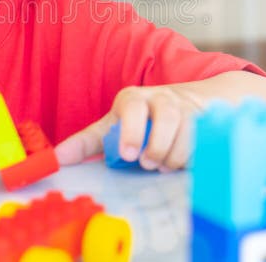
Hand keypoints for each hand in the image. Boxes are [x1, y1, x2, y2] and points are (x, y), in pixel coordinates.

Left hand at [54, 84, 203, 171]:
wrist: (192, 101)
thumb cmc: (142, 119)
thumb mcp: (113, 125)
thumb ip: (87, 142)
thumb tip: (56, 158)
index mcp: (133, 99)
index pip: (133, 107)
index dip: (132, 131)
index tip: (129, 155)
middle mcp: (162, 98)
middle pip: (166, 115)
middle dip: (158, 146)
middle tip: (149, 165)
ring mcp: (188, 107)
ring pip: (189, 128)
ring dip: (177, 154)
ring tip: (165, 166)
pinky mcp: (209, 118)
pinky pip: (207, 137)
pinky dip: (197, 154)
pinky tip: (188, 163)